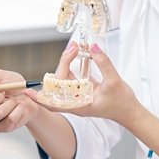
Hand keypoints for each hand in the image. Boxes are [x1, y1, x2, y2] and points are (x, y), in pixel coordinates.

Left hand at [26, 43, 140, 124]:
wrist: (131, 111)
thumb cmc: (122, 102)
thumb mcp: (114, 81)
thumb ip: (103, 63)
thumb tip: (92, 46)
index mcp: (79, 105)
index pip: (53, 104)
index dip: (39, 98)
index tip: (26, 91)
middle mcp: (76, 101)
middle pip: (60, 84)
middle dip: (63, 64)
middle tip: (73, 48)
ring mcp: (81, 96)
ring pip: (67, 79)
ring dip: (69, 63)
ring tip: (76, 47)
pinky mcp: (86, 90)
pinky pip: (76, 77)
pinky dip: (77, 65)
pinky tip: (82, 53)